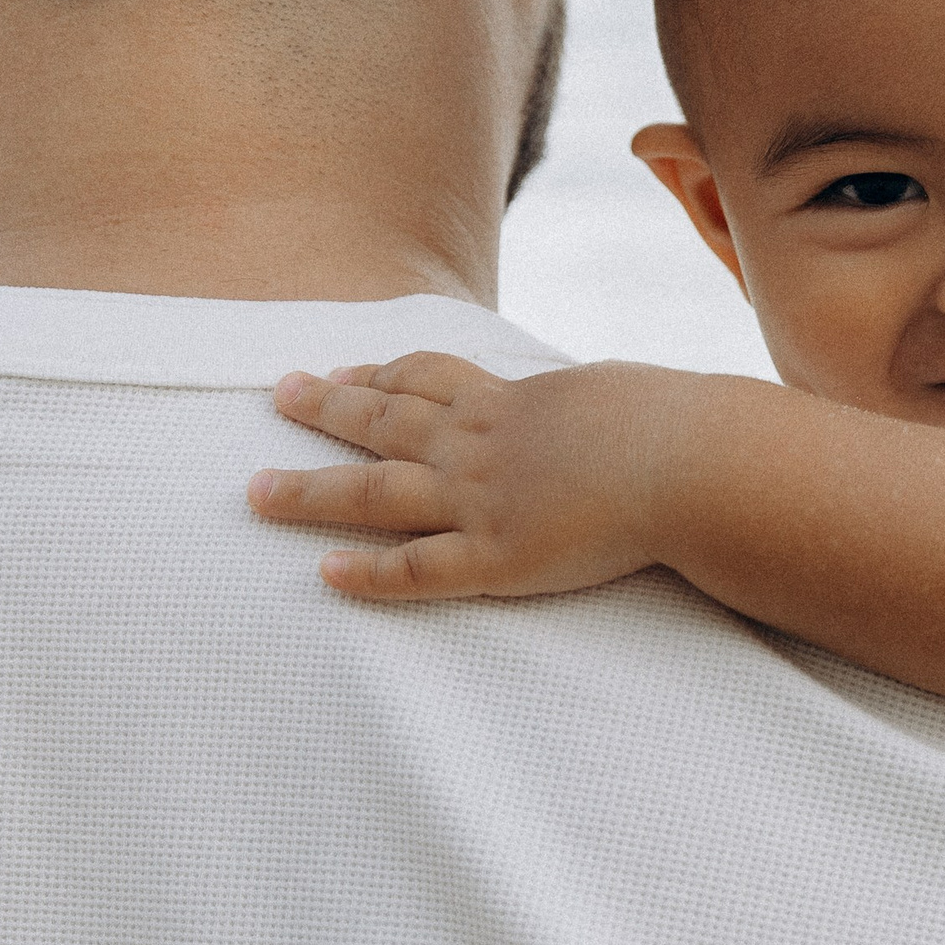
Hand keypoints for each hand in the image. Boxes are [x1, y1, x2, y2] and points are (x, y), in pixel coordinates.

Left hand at [248, 355, 694, 602]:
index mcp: (513, 401)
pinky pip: (417, 570)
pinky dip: (367, 574)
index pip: (430, 378)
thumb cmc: (675, 426)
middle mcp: (480, 445)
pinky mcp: (497, 559)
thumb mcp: (619, 395)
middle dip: (325, 407)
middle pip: (383, 421)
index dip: (382, 374)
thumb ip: (588, 408)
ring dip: (309, 491)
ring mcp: (482, 502)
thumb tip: (604, 411)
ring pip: (374, 494)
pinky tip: (324, 573)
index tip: (345, 370)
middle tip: (278, 394)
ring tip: (255, 491)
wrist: (689, 462)